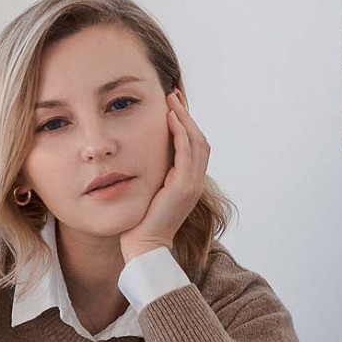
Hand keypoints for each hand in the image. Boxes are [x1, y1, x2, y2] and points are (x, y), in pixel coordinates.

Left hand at [120, 89, 210, 261]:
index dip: (187, 124)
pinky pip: (186, 153)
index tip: (173, 106)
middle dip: (187, 115)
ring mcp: (192, 184)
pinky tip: (170, 119)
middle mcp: (195, 182)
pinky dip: (181, 133)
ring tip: (171, 101)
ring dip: (184, 118)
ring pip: (196, 142)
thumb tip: (143, 154)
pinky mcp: (183, 187)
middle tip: (173, 96)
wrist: (145, 245)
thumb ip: (155, 174)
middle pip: (199, 140)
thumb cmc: (142, 221)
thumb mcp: (151, 191)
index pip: (195, 146)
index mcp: (189, 182)